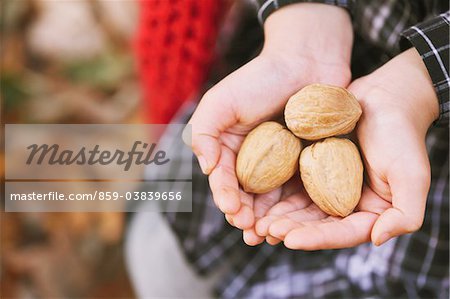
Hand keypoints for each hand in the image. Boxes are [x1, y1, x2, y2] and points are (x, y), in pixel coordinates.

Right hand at [184, 3, 352, 243]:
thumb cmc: (260, 78)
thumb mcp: (220, 101)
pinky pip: (301, 191)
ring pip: (273, 200)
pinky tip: (294, 222)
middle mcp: (255, 161)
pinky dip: (295, 208)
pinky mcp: (309, 164)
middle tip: (250, 230)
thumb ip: (203, 133)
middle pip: (247, 196)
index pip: (225, 180)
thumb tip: (207, 169)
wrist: (307, 61)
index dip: (226, 197)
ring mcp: (283, 165)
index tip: (232, 210)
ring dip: (268, 220)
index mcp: (231, 149)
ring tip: (269, 235)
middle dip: (245, 215)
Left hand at [260, 48, 438, 248]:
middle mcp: (347, 203)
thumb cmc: (401, 134)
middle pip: (315, 224)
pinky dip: (277, 192)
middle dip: (289, 229)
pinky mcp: (314, 167)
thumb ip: (405, 214)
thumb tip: (377, 239)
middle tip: (264, 230)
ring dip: (279, 215)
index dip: (315, 238)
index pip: (341, 233)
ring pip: (300, 207)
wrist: (385, 97)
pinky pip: (293, 183)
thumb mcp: (412, 175)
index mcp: (370, 212)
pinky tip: (257, 196)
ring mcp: (328, 186)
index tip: (289, 240)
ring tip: (255, 221)